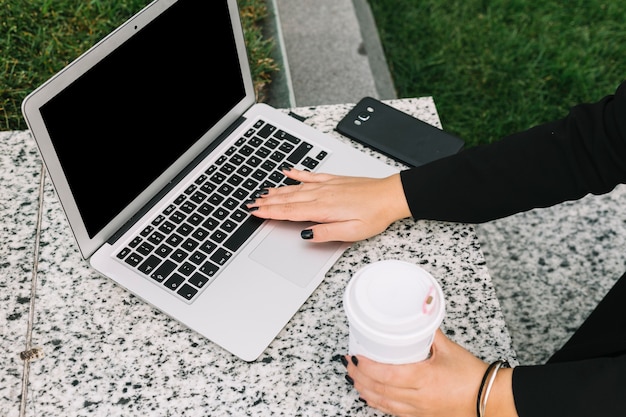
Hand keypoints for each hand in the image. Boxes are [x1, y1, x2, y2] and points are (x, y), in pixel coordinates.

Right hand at [246, 168, 410, 241]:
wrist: (390, 196)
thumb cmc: (374, 214)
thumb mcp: (351, 232)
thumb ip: (325, 233)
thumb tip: (305, 234)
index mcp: (323, 209)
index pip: (290, 212)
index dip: (270, 213)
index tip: (256, 212)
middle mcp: (322, 195)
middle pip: (288, 199)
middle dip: (267, 202)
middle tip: (251, 204)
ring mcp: (327, 186)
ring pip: (295, 188)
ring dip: (277, 191)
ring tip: (262, 193)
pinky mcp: (334, 180)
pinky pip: (310, 175)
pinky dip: (297, 173)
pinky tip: (288, 171)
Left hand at [343, 330, 516, 416]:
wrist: (491, 399)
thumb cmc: (473, 376)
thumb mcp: (449, 348)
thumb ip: (429, 332)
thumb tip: (418, 314)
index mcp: (424, 379)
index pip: (386, 375)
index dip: (366, 367)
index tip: (356, 356)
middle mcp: (419, 398)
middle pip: (380, 390)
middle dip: (359, 377)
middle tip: (348, 364)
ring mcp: (419, 411)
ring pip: (384, 404)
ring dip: (366, 391)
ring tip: (354, 378)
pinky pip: (394, 412)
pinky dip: (379, 403)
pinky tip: (371, 396)